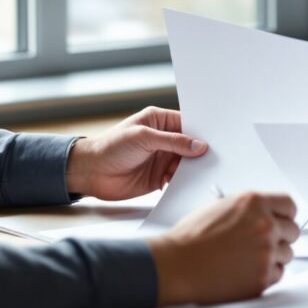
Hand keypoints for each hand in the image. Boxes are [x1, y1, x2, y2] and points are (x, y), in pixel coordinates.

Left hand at [65, 106, 205, 200]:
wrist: (90, 173)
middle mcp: (163, 139)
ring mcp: (161, 159)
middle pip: (190, 146)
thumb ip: (172, 141)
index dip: (201, 132)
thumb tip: (199, 146)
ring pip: (186, 164)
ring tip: (203, 175)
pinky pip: (178, 180)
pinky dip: (184, 183)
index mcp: (159, 121)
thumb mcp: (143, 138)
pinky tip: (190, 186)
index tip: (217, 140)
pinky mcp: (158, 178)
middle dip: (200, 153)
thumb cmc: (110, 147)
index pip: (188, 124)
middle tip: (216, 160)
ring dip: (193, 170)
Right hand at [148, 192, 298, 305]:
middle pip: (293, 231)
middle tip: (263, 243)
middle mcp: (265, 225)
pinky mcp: (263, 277)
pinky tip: (244, 271)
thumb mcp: (220, 207)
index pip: (289, 206)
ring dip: (272, 257)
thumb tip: (265, 215)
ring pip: (286, 255)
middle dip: (280, 237)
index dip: (285, 215)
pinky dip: (265, 274)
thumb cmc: (190, 238)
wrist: (176, 265)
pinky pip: (277, 275)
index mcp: (254, 203)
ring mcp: (266, 252)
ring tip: (247, 259)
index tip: (282, 221)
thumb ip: (248, 210)